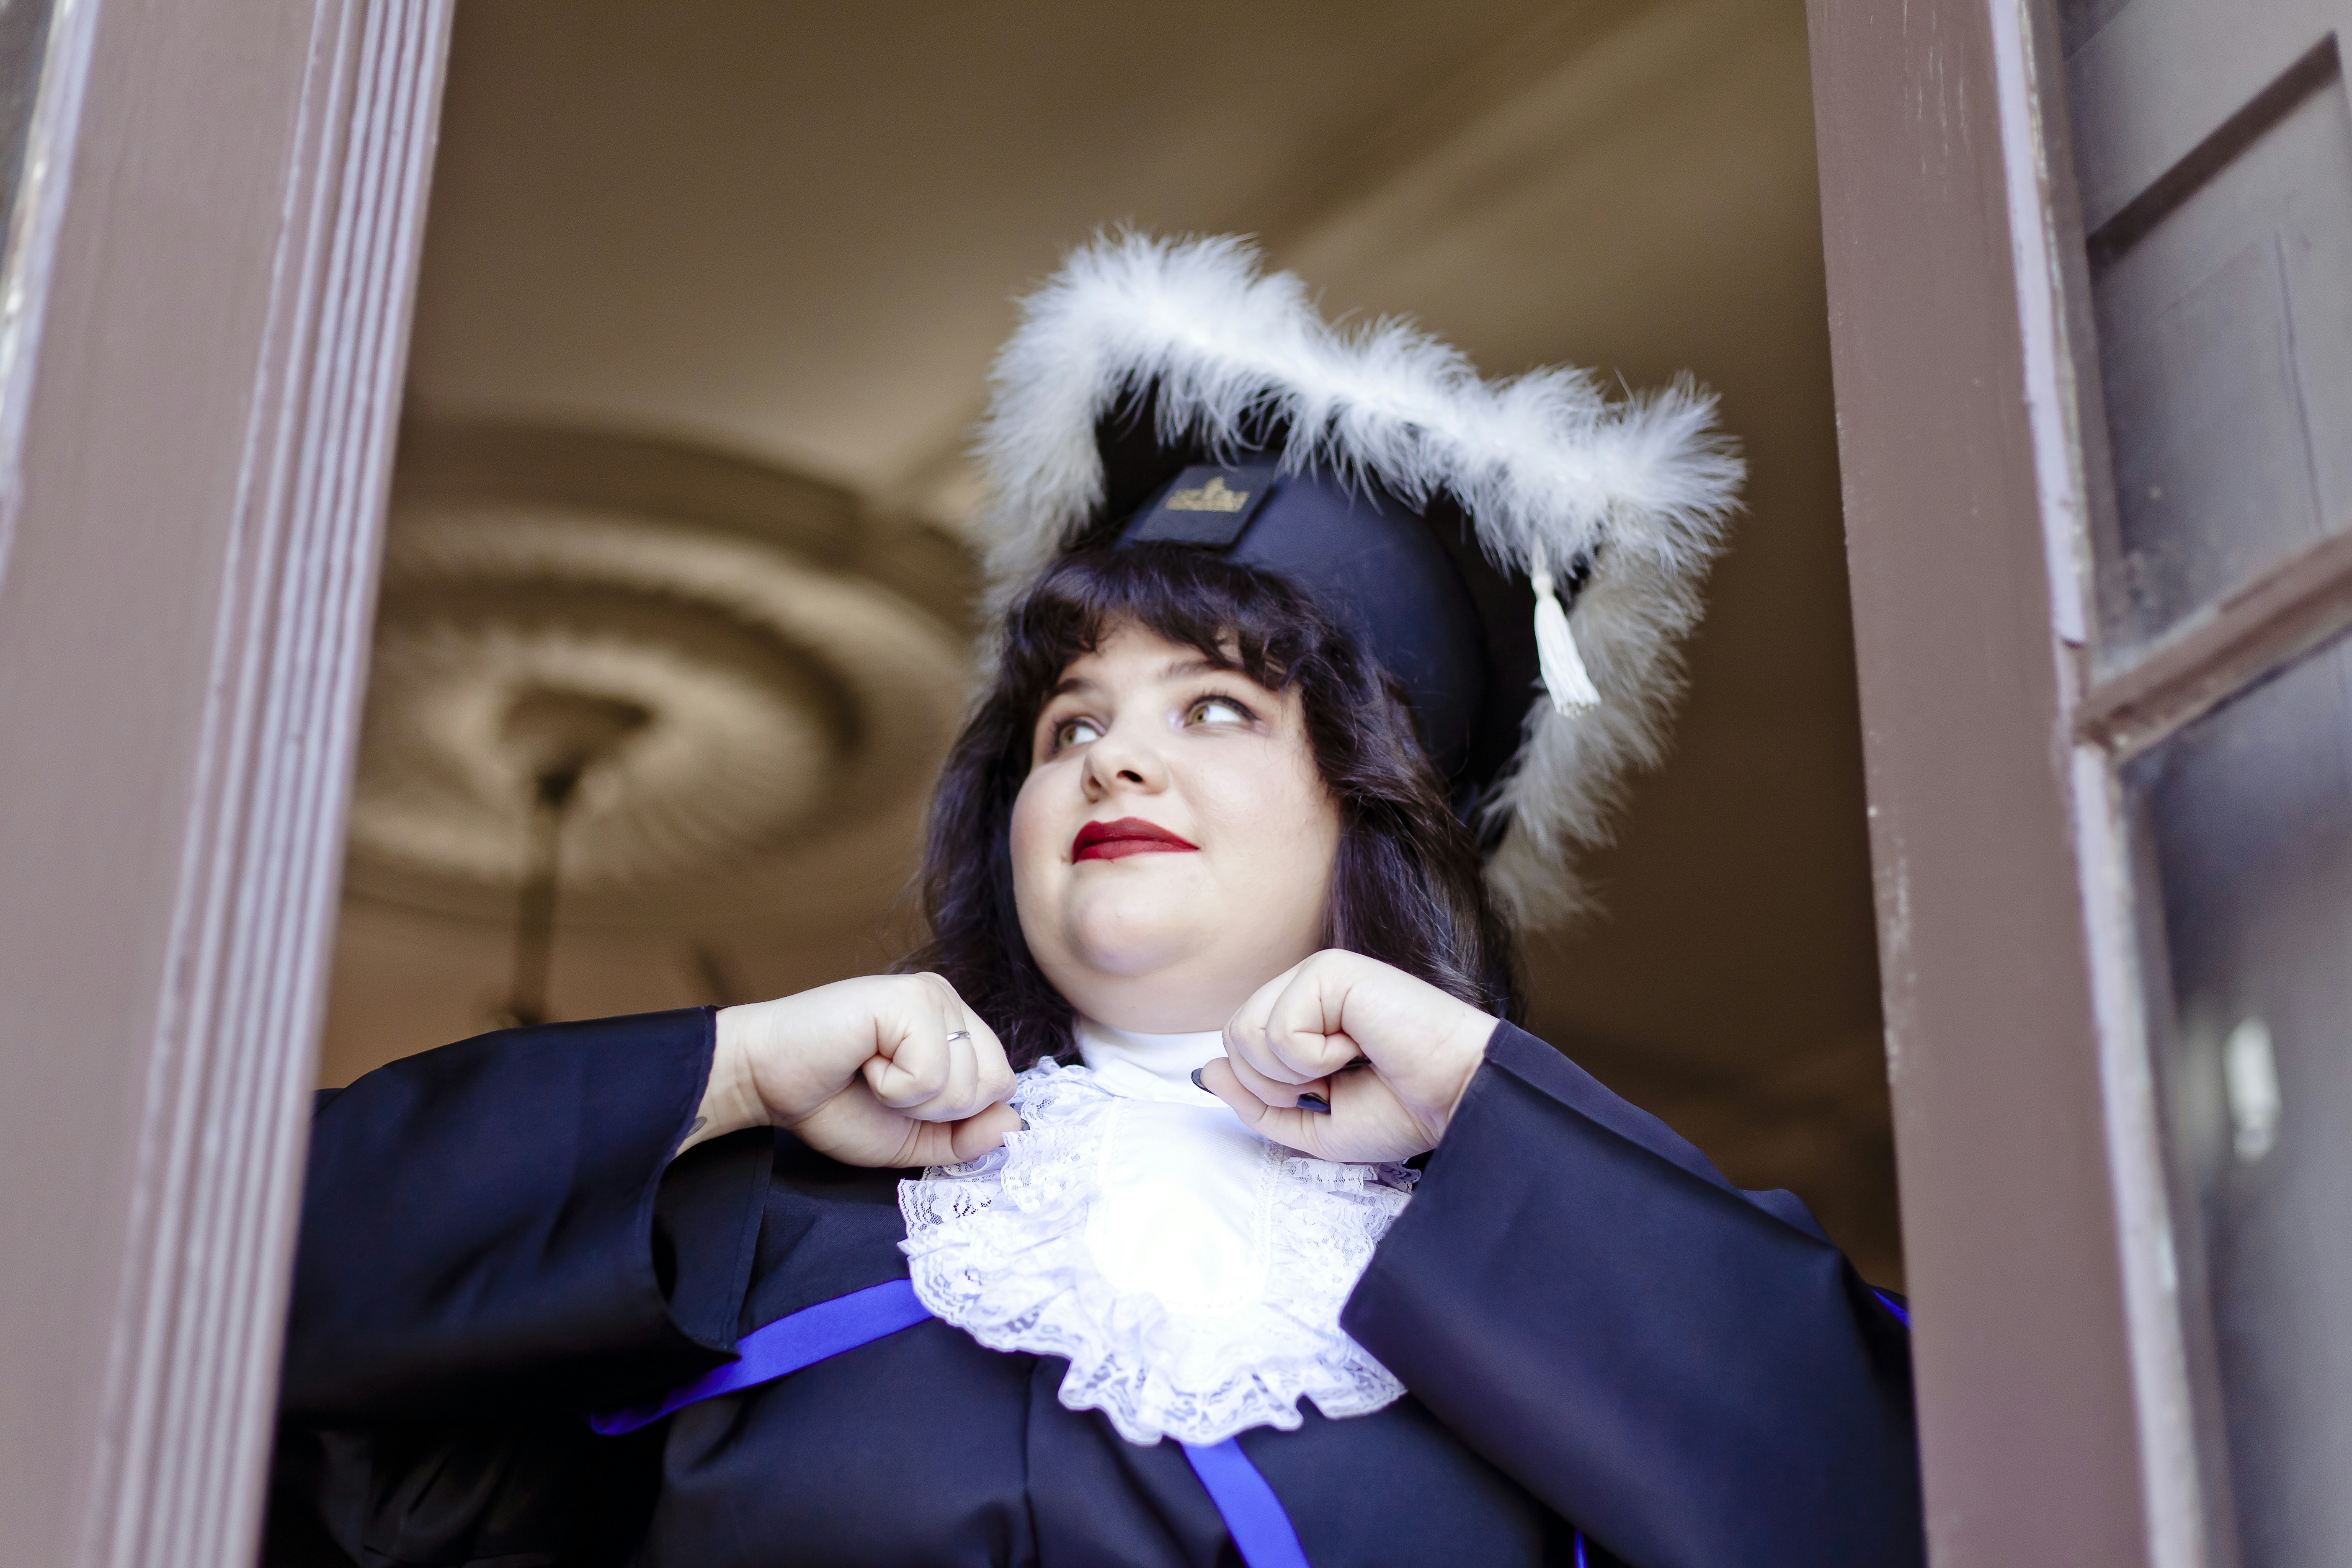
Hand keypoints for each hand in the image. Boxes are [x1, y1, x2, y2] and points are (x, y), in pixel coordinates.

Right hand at [682, 974, 1019, 1167]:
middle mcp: (950, 1001)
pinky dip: (893, 1087)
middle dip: (938, 1109)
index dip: (958, 1116)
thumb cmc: (835, 1103)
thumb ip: (966, 1137)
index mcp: (956, 1026)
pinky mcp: (906, 997)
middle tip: (885, 1087)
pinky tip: (862, 1061)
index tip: (905, 1103)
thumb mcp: (914, 1137)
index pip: (1003, 1085)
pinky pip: (931, 1073)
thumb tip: (1015, 1124)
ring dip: (911, 1099)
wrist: (767, 1082)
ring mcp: (931, 994)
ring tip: (871, 1072)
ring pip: (967, 1083)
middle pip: (995, 1084)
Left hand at [1198, 949, 1496, 1162]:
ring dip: (1294, 1073)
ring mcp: (1316, 974)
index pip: (1237, 1051)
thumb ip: (1254, 1102)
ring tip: (1347, 1064)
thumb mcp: (1311, 1126)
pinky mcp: (1330, 969)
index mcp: (1300, 1017)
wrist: (1456, 1099)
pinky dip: (1317, 1058)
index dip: (1271, 1093)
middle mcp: (1303, 989)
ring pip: (1245, 1034)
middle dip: (1278, 1086)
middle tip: (1335, 1084)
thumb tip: (1204, 1069)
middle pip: (1233, 1041)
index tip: (1329, 1095)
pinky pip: (1279, 1030)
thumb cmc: (1399, 1110)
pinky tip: (1360, 1046)